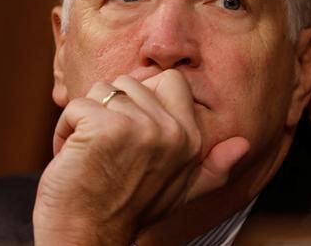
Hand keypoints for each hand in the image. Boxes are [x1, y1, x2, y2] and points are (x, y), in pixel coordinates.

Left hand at [32, 69, 249, 244]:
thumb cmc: (126, 211)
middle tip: (106, 151)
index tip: (130, 138)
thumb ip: (212, 168)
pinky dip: (65, 129)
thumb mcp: (179, 190)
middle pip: (129, 83)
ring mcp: (139, 128)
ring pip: (100, 91)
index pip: (168, 80)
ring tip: (90, 155)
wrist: (87, 239)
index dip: (141, 101)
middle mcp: (172, 131)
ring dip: (84, 120)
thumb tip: (244, 145)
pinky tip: (73, 157)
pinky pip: (75, 106)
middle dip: (109, 111)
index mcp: (191, 138)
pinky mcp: (105, 128)